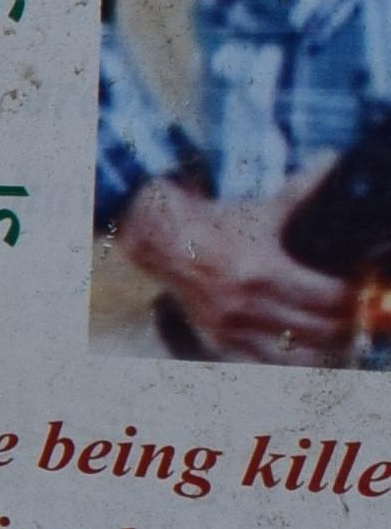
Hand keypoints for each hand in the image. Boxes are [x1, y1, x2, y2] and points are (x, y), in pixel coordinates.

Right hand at [117, 172, 354, 362]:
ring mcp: (233, 329)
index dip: (355, 295)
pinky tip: (314, 351)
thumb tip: (336, 162)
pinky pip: (272, 366)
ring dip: (329, 350)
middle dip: (350, 322)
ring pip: (301, 357)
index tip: (363, 286)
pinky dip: (297, 363)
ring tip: (344, 336)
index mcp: (260, 270)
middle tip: (360, 312)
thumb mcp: (262, 210)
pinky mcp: (224, 344)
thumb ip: (302, 191)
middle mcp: (246, 306)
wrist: (166, 245)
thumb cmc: (220, 225)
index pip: (329, 297)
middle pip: (322, 330)